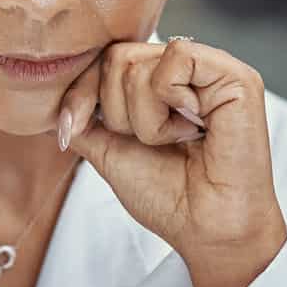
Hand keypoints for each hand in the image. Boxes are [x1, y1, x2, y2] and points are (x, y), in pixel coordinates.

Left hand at [57, 37, 286, 286]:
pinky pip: (176, 58)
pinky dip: (170, 102)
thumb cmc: (168, 195)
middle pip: (116, 57)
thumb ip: (83, 117)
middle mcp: (188, 69)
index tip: (73, 131)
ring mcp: (214, 68)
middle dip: (117, 113)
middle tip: (154, 142)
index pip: (104, 58)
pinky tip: (194, 128)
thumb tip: (50, 97)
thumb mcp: (107, 149)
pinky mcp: (236, 76)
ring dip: (144, 118)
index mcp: (162, 80)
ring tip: (178, 140)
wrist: (205, 230)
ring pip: (138, 62)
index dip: (81, 92)